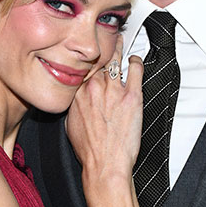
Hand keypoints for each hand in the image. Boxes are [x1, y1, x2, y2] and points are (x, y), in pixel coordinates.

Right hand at [67, 36, 143, 179]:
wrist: (105, 164)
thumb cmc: (90, 150)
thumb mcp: (69, 124)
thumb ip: (74, 105)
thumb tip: (77, 98)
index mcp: (77, 93)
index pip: (82, 67)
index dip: (86, 59)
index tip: (88, 54)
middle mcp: (94, 88)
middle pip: (99, 60)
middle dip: (102, 51)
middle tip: (105, 42)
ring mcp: (114, 90)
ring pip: (116, 60)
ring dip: (118, 49)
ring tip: (120, 42)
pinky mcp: (132, 96)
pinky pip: (135, 69)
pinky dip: (136, 62)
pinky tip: (135, 61)